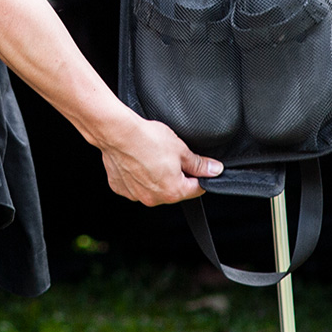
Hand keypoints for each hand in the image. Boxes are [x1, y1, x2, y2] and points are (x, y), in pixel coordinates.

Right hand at [100, 112, 222, 206]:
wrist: (117, 133)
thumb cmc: (148, 139)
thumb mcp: (181, 149)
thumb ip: (199, 164)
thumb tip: (214, 170)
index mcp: (173, 191)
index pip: (196, 189)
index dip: (201, 176)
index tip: (200, 167)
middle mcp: (154, 198)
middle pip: (174, 190)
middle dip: (177, 176)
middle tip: (172, 156)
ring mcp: (135, 195)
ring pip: (154, 188)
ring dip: (157, 177)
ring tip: (153, 157)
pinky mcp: (121, 188)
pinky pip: (135, 185)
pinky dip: (138, 176)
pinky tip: (138, 161)